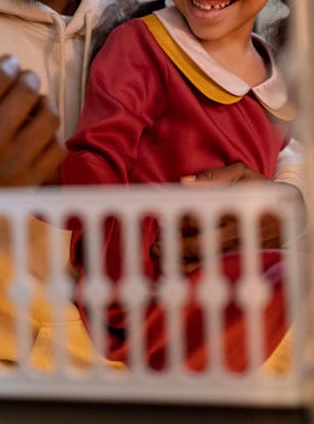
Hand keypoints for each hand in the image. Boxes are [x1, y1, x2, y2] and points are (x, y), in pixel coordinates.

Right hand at [0, 55, 65, 187]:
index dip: (8, 63)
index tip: (7, 66)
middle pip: (27, 91)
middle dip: (26, 78)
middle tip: (21, 81)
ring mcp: (10, 167)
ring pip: (49, 116)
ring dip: (43, 103)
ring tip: (31, 106)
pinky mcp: (28, 183)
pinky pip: (58, 147)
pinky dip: (50, 135)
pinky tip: (35, 133)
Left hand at [151, 163, 283, 274]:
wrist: (290, 213)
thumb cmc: (260, 189)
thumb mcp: (242, 174)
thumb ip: (214, 176)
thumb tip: (184, 182)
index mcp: (236, 209)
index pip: (204, 218)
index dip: (181, 223)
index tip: (164, 225)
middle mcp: (238, 233)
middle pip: (204, 244)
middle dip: (178, 246)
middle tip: (157, 247)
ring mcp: (240, 249)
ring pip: (209, 260)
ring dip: (183, 263)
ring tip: (163, 262)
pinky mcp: (241, 259)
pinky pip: (216, 269)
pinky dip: (197, 272)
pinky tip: (180, 272)